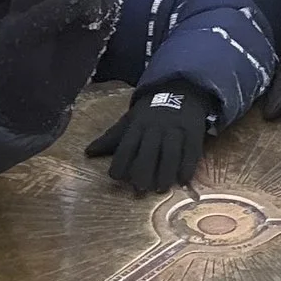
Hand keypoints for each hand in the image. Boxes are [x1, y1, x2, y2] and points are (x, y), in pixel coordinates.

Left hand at [87, 82, 219, 193]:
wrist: (181, 90)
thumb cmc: (151, 112)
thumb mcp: (130, 120)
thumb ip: (111, 138)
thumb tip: (87, 153)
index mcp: (138, 124)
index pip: (127, 144)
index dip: (120, 161)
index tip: (115, 177)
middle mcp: (156, 127)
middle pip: (149, 150)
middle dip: (143, 169)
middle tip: (139, 189)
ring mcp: (176, 130)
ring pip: (171, 152)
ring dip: (166, 171)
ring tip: (160, 189)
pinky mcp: (193, 133)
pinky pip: (191, 151)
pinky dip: (187, 166)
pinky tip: (183, 180)